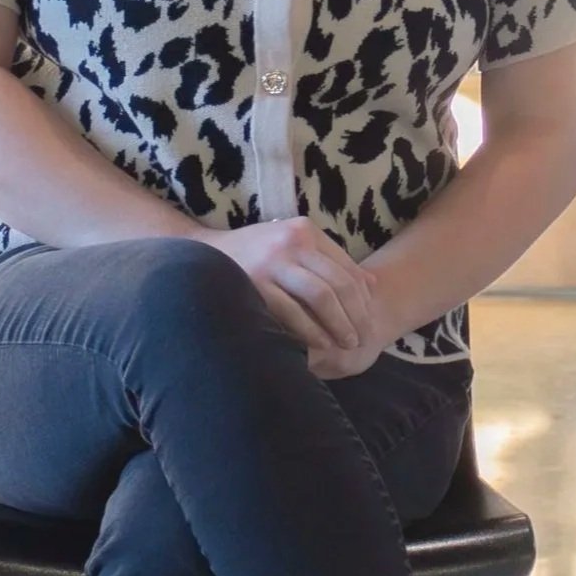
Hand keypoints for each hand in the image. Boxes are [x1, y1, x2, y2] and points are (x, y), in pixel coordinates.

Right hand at [210, 218, 386, 378]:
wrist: (203, 257)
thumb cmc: (256, 256)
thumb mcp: (294, 247)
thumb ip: (331, 262)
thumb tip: (373, 284)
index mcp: (304, 230)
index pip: (346, 268)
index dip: (363, 299)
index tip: (370, 321)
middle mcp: (290, 242)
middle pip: (339, 284)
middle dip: (356, 315)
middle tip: (363, 338)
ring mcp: (272, 262)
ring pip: (321, 297)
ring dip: (339, 325)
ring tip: (347, 343)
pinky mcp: (255, 284)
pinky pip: (293, 312)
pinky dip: (311, 331)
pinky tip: (321, 344)